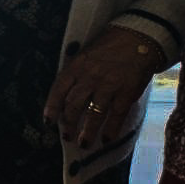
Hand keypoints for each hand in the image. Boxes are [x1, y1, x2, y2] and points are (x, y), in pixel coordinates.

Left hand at [45, 25, 164, 148]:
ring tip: (84, 143)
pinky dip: (111, 128)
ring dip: (88, 131)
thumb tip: (65, 98)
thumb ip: (75, 75)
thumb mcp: (84, 56)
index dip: (52, 107)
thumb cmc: (106, 49)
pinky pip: (116, 114)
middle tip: (67, 137)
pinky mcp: (127, 92)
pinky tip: (107, 139)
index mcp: (75, 67)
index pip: (58, 89)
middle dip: (69, 123)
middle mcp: (89, 77)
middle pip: (74, 104)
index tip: (48, 122)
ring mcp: (108, 85)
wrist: (136, 40)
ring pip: (94, 112)